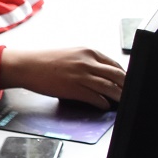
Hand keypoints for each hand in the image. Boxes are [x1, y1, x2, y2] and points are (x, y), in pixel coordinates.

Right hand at [0, 47, 124, 108]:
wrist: (26, 66)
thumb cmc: (44, 61)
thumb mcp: (70, 54)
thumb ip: (87, 60)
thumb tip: (101, 73)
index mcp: (88, 51)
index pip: (115, 64)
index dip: (124, 76)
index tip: (127, 84)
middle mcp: (87, 62)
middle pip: (117, 75)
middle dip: (127, 87)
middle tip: (130, 94)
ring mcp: (81, 75)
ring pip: (110, 87)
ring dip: (119, 97)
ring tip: (123, 103)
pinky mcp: (74, 88)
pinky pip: (96, 97)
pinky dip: (103, 103)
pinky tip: (105, 106)